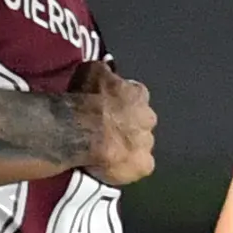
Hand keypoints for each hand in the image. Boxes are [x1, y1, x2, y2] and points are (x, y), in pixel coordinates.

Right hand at [70, 61, 156, 185]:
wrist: (84, 130)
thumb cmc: (86, 99)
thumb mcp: (90, 71)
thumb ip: (103, 70)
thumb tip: (108, 64)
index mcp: (138, 94)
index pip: (136, 97)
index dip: (123, 103)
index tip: (110, 108)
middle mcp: (148, 117)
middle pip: (142, 122)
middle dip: (129, 126)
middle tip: (108, 132)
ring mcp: (147, 143)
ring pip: (141, 146)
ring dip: (128, 147)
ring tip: (108, 153)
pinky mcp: (144, 166)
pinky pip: (138, 167)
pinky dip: (128, 168)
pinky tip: (114, 168)